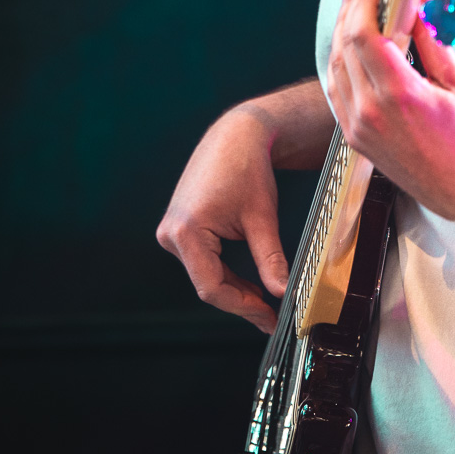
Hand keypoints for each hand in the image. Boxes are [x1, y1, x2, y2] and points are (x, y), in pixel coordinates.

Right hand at [156, 106, 288, 333]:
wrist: (235, 135)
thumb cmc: (247, 168)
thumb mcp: (262, 217)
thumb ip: (270, 259)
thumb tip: (283, 294)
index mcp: (185, 231)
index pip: (211, 287)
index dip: (243, 307)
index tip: (269, 318)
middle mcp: (171, 234)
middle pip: (207, 284)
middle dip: (241, 301)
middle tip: (271, 318)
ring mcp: (172, 232)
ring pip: (206, 275)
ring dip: (235, 289)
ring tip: (265, 304)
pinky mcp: (180, 229)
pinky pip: (203, 262)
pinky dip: (226, 274)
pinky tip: (250, 285)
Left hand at [326, 0, 454, 220]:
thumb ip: (432, 41)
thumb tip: (415, 6)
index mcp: (401, 96)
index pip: (365, 34)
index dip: (367, 1)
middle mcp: (371, 111)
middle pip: (345, 44)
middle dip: (353, 9)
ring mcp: (357, 126)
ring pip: (334, 65)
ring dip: (341, 31)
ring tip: (354, 7)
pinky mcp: (352, 136)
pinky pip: (336, 89)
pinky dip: (339, 60)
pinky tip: (348, 44)